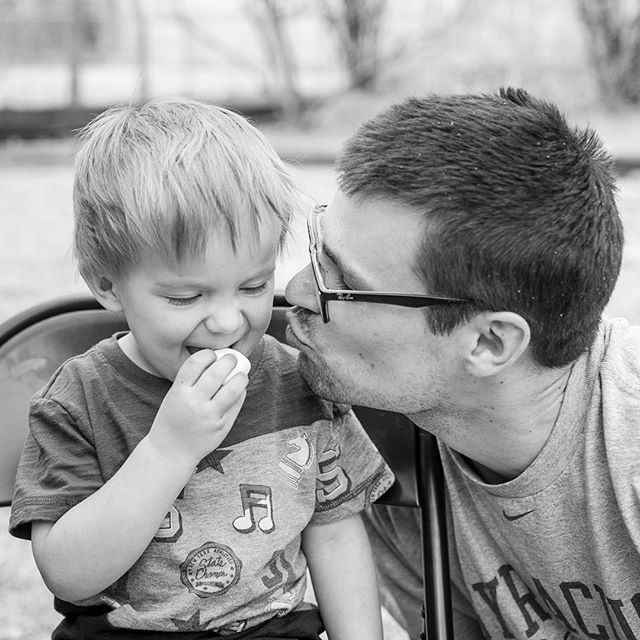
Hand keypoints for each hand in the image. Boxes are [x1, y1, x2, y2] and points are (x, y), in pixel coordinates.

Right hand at [147, 350, 247, 466]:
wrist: (170, 452)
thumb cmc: (173, 419)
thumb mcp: (174, 397)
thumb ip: (191, 381)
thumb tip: (216, 361)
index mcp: (178, 392)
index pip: (195, 363)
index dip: (207, 354)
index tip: (212, 354)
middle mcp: (194, 403)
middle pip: (216, 373)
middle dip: (228, 360)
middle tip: (232, 358)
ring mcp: (209, 416)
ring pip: (232, 389)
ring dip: (240, 377)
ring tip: (242, 374)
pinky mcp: (222, 427)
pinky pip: (236, 404)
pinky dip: (240, 394)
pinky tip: (239, 390)